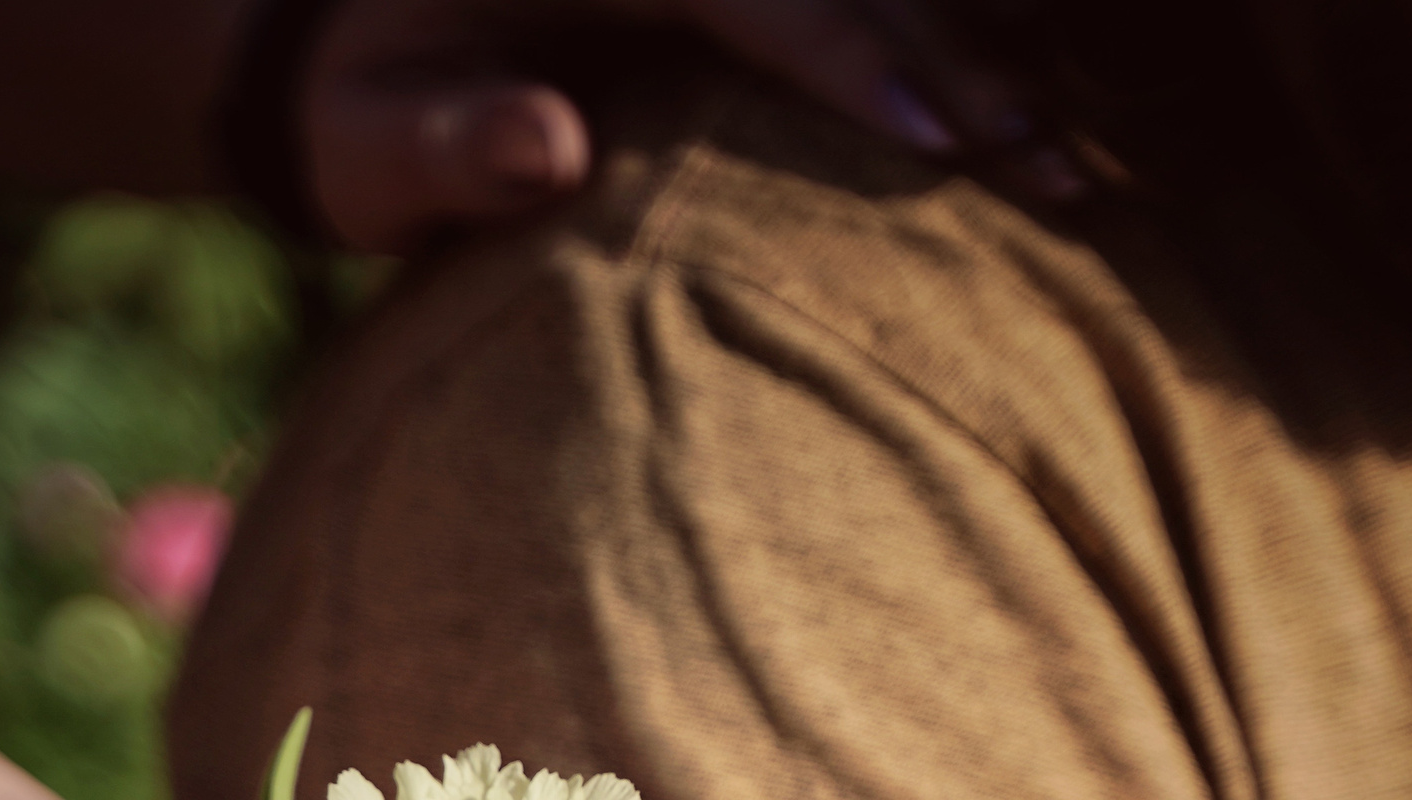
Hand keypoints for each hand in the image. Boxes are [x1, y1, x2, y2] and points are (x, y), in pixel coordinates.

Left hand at [302, 0, 1043, 251]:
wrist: (338, 39)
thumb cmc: (359, 117)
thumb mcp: (369, 143)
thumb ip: (446, 148)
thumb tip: (545, 143)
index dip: (848, 59)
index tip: (942, 139)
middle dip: (960, 61)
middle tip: (1059, 171)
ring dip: (983, 51)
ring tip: (1073, 152)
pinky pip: (854, 0)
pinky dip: (947, 41)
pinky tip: (1035, 106)